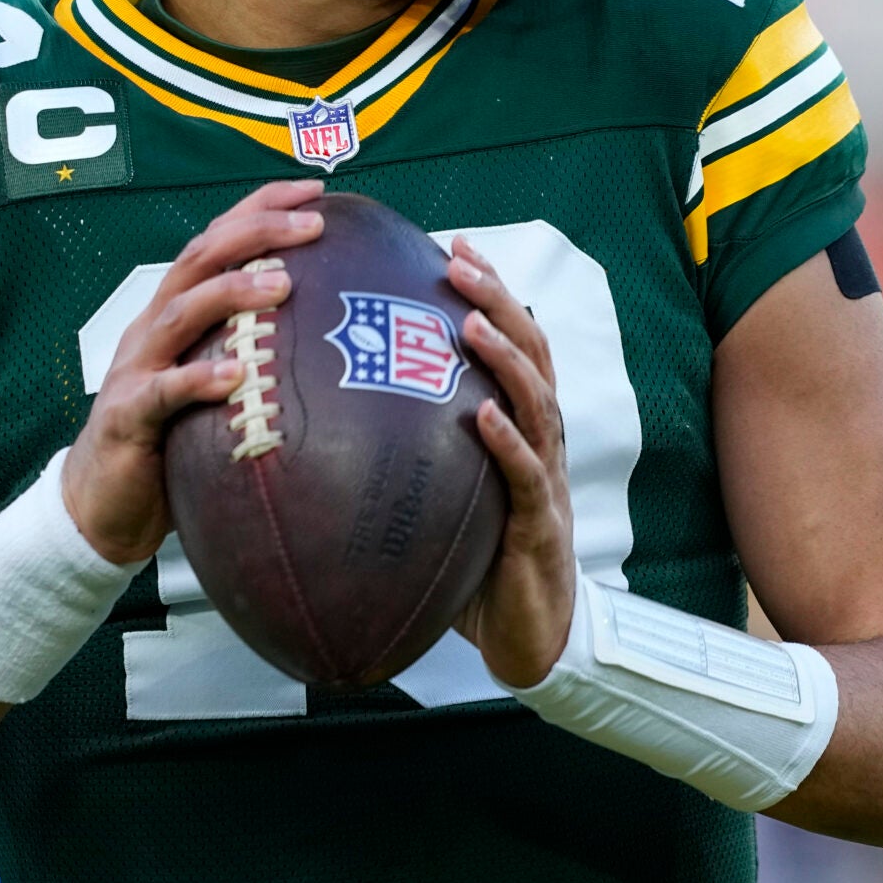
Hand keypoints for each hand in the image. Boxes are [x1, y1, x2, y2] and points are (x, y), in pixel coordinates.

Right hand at [61, 180, 325, 564]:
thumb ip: (257, 356)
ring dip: (232, 292)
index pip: (218, 241)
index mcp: (176, 312)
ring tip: (284, 283)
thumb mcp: (215, 387)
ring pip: (180, 313)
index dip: (261, 207)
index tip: (316, 190)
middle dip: (256, 231)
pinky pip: (162, 392)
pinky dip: (197, 379)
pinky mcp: (127, 416)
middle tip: (313, 223)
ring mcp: (136, 368)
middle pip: (200, 259)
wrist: (100, 504)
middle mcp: (153, 327)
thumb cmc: (170, 441)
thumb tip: (341, 343)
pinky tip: (233, 375)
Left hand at [447, 239, 576, 687]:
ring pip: (537, 401)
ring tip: (471, 323)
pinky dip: (507, 442)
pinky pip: (526, 474)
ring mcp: (545, 478)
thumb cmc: (479, 560)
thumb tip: (336, 413)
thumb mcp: (446, 491)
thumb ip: (413, 450)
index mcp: (521, 424)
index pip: (513, 342)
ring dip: (505, 358)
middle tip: (460, 262)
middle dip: (498, 301)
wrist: (528, 635)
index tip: (454, 246)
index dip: (491, 291)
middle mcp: (540, 439)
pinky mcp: (538, 524)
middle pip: (531, 353)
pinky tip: (482, 417)